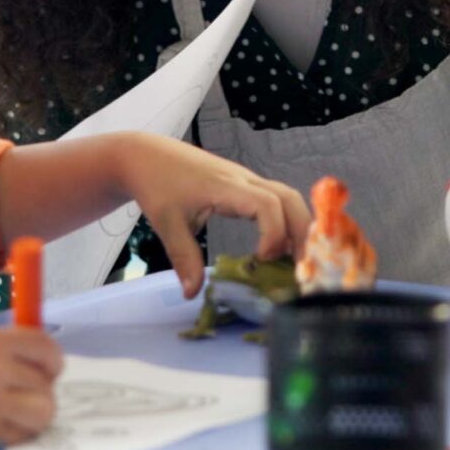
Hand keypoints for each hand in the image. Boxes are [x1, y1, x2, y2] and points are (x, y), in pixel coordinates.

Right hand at [0, 329, 65, 443]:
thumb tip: (34, 367)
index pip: (46, 349)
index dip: (50, 363)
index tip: (45, 371)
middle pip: (47, 385)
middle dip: (40, 392)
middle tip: (23, 398)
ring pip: (42, 414)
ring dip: (33, 417)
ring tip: (13, 416)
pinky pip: (18, 438)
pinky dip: (14, 436)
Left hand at [111, 134, 312, 296]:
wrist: (149, 156)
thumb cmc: (158, 185)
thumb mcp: (167, 223)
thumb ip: (183, 257)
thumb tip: (192, 294)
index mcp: (226, 187)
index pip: (267, 204)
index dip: (273, 233)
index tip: (261, 260)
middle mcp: (245, 180)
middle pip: (289, 198)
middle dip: (301, 232)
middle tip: (299, 266)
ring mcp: (248, 180)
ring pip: (288, 197)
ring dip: (297, 226)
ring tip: (295, 260)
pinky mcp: (246, 184)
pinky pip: (277, 199)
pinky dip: (286, 221)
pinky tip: (280, 246)